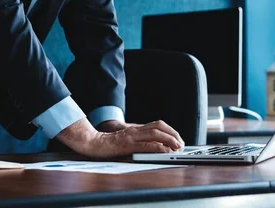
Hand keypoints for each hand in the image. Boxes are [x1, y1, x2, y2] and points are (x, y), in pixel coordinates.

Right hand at [55, 118, 183, 158]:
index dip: (170, 130)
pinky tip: (165, 151)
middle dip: (173, 134)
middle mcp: (135, 130)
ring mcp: (131, 136)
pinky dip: (158, 147)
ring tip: (177, 147)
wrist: (93, 142)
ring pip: (155, 133)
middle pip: (159, 126)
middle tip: (181, 144)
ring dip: (169, 139)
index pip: (158, 124)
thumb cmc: (108, 143)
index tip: (178, 139)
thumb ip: (137, 140)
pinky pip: (145, 144)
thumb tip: (154, 146)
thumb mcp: (126, 139)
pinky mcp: (127, 145)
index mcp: (136, 129)